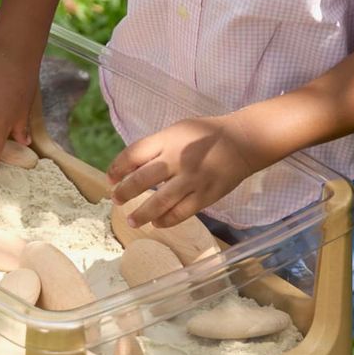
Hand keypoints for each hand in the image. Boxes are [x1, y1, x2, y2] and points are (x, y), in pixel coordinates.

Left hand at [106, 114, 256, 227]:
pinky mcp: (206, 196)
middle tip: (116, 200)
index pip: (134, 154)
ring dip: (143, 213)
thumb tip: (131, 167)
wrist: (243, 141)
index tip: (110, 178)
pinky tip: (157, 223)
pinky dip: (167, 220)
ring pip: (161, 201)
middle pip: (143, 179)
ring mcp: (192, 179)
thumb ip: (156, 147)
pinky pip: (182, 212)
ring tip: (131, 221)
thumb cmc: (205, 134)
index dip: (117, 168)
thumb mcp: (176, 131)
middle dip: (125, 192)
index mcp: (167, 140)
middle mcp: (177, 159)